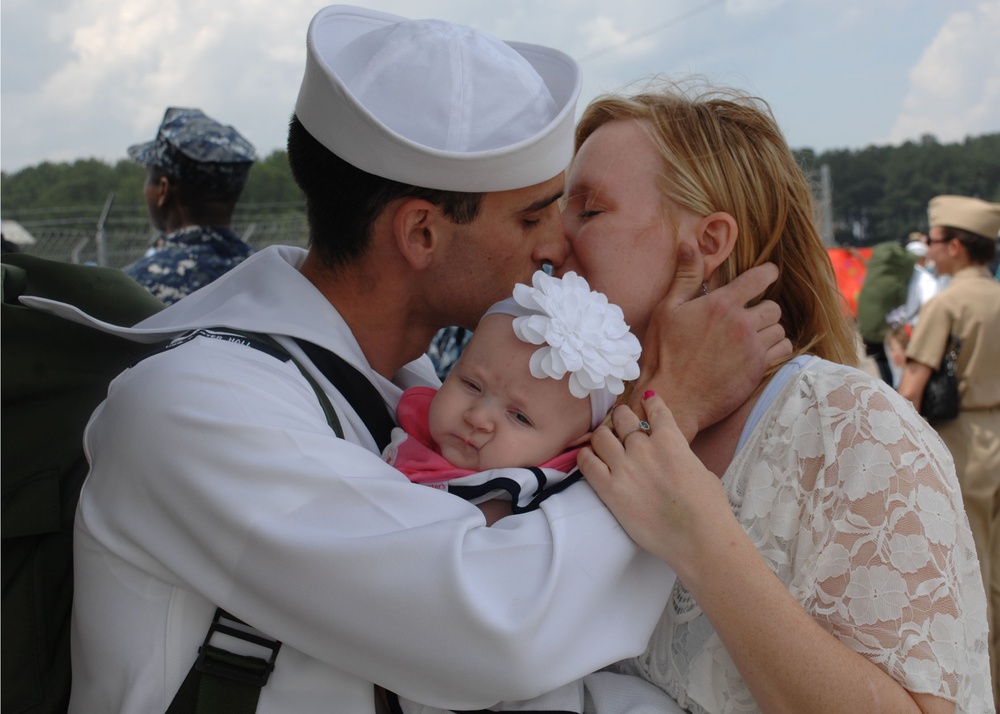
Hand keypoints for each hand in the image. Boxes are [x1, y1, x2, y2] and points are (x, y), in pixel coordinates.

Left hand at [578, 394, 734, 576]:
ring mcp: (624, 467)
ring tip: (603, 440)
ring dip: (602, 435)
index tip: (646, 399)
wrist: (698, 536)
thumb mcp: (701, 471)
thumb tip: (676, 459)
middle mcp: (644, 448)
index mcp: (671, 440)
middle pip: (623, 418)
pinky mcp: (610, 489)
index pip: (656, 411)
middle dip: (622, 417)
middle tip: (620, 421)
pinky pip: (587, 462)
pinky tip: (589, 457)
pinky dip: (586, 456)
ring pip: (601, 436)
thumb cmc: (708, 509)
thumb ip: (682, 458)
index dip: (650, 402)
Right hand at [632, 244, 790, 440]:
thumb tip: (690, 244)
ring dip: (768, 330)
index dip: (767, 273)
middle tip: (747, 316)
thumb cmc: (664, 354)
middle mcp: (742, 324)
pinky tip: (758, 352)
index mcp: (722, 304)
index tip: (768, 274)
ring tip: (751, 336)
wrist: (673, 397)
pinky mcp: (758, 370)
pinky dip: (775, 348)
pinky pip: (783, 350)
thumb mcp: (667, 310)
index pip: (760, 278)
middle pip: (773, 306)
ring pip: (779, 329)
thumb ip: (685, 276)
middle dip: (763, 308)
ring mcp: (752, 348)